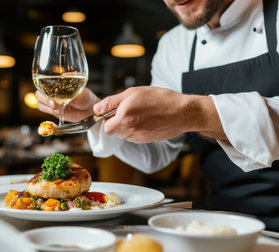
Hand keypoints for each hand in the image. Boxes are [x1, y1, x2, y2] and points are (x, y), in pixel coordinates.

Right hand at [35, 88, 99, 121]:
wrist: (90, 109)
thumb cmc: (85, 97)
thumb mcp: (80, 89)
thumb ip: (71, 86)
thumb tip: (65, 75)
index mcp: (57, 85)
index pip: (43, 83)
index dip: (43, 87)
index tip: (50, 91)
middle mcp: (53, 93)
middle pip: (39, 93)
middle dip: (44, 98)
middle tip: (54, 102)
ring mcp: (53, 102)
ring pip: (40, 103)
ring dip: (46, 106)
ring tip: (57, 108)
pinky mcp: (55, 111)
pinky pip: (45, 111)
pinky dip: (49, 111)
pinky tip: (58, 111)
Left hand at [93, 86, 221, 142]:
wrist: (182, 112)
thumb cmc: (160, 99)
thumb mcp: (133, 93)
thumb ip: (111, 102)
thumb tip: (96, 108)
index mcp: (124, 116)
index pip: (105, 126)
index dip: (107, 119)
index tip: (112, 112)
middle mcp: (130, 129)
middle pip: (113, 131)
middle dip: (116, 122)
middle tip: (127, 111)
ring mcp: (138, 136)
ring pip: (124, 134)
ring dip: (126, 126)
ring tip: (139, 114)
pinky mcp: (146, 140)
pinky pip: (134, 137)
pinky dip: (136, 130)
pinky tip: (146, 120)